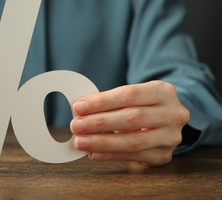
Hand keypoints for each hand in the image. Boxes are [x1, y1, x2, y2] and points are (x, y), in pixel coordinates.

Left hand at [70, 81, 188, 165]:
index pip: (129, 95)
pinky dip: (110, 155)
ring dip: (102, 142)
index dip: (102, 102)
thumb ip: (109, 101)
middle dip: (99, 123)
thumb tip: (79, 110)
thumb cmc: (142, 104)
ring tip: (80, 142)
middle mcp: (173, 113)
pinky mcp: (164, 155)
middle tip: (76, 126)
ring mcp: (171, 137)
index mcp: (163, 91)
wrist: (167, 118)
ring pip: (133, 141)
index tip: (79, 107)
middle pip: (132, 118)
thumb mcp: (132, 95)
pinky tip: (93, 153)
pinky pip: (133, 157)